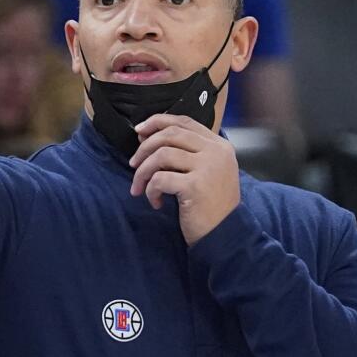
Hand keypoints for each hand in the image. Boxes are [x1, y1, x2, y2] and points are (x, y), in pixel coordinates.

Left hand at [128, 114, 240, 245]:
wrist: (223, 235)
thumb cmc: (210, 206)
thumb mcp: (206, 172)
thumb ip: (187, 153)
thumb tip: (147, 137)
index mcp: (220, 145)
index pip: (185, 121)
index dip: (158, 122)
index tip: (139, 131)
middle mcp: (216, 152)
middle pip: (171, 134)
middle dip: (145, 146)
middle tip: (133, 163)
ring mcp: (208, 167)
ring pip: (162, 154)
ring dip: (143, 171)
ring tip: (139, 187)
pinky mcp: (195, 186)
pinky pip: (160, 178)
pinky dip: (150, 190)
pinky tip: (155, 202)